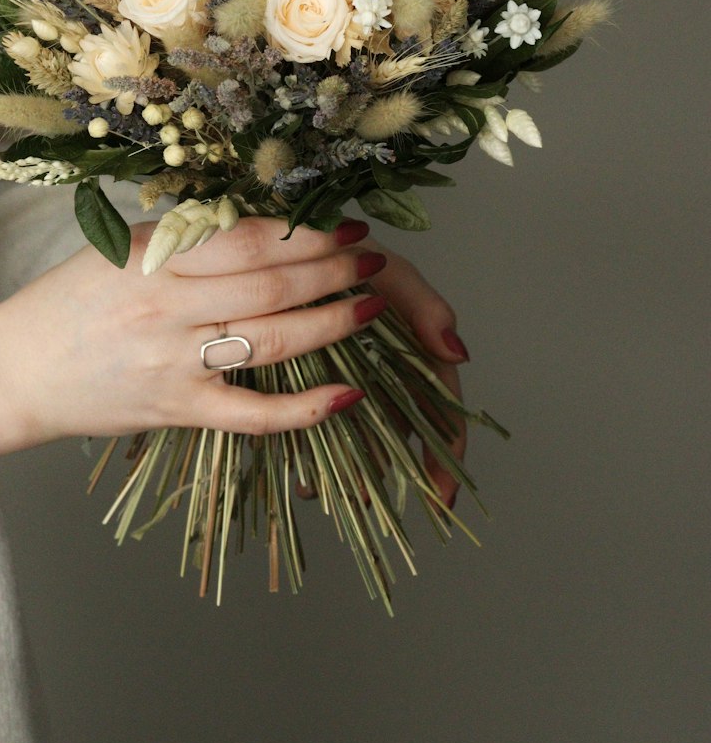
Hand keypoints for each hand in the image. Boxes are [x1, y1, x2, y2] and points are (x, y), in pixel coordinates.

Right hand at [0, 215, 392, 462]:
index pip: (248, 241)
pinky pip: (252, 413)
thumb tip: (257, 227)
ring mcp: (174, 363)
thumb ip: (184, 241)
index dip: (305, 233)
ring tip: (369, 306)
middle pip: (271, 286)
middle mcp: (168, 307)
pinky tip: (347, 394)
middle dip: (332, 270)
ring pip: (272, 341)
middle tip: (370, 260)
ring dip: (331, 322)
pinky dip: (303, 408)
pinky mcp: (176, 411)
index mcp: (155, 258)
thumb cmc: (67, 303)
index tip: (344, 224)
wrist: (13, 370)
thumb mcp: (120, 251)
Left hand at [294, 243, 468, 510]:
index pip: (441, 415)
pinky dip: (307, 452)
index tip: (441, 497)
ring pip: (355, 441)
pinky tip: (294, 469)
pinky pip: (311, 428)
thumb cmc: (345, 252)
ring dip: (344, 468)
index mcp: (412, 354)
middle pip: (396, 438)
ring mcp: (344, 380)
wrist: (283, 244)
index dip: (445, 457)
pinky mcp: (302, 382)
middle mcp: (383, 373)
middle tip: (364, 499)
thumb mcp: (391, 272)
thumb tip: (458, 352)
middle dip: (383, 472)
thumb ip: (426, 306)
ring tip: (320, 487)